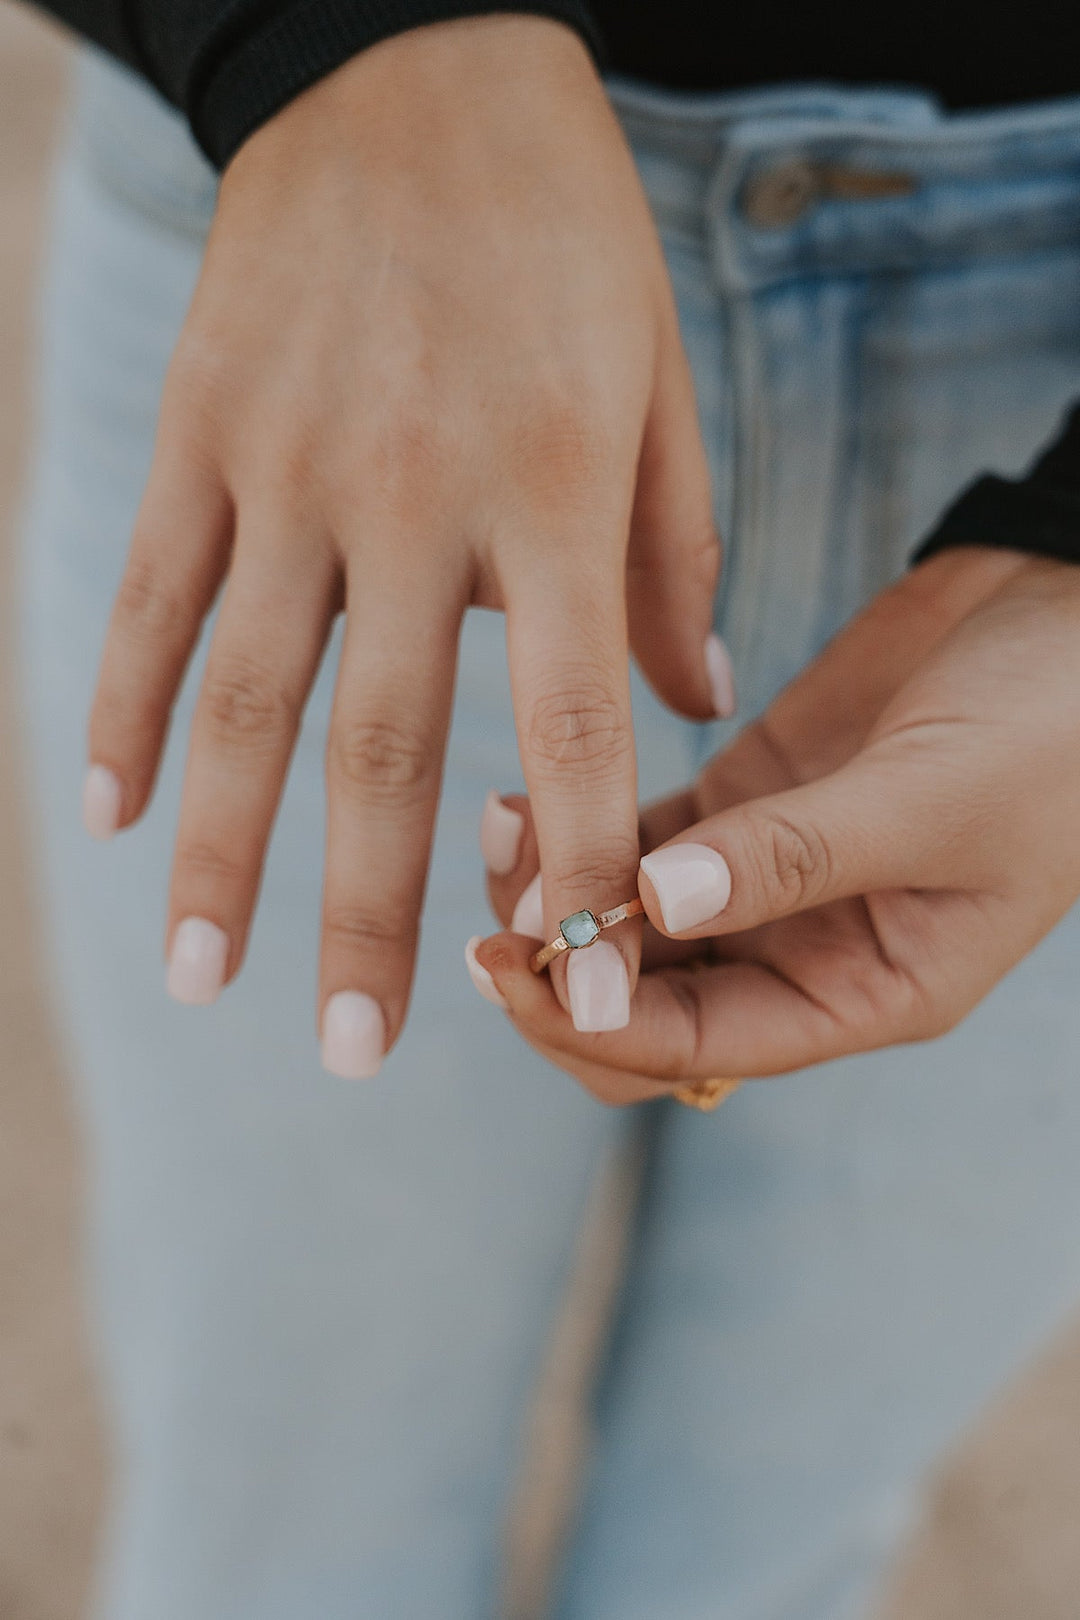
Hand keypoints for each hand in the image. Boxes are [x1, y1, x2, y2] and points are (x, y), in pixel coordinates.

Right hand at [81, 16, 728, 1074]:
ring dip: (222, 854)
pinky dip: (120, 706)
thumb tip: (698, 703)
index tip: (578, 977)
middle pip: (382, 747)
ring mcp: (285, 463)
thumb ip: (673, 555)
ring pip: (246, 695)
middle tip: (351, 1053)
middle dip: (365, 914)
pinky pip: (149, 591)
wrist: (408, 54)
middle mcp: (412, 494)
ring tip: (203, 983)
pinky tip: (106, 814)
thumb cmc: (563, 231)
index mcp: (551, 492)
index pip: (572, 723)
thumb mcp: (658, 380)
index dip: (578, 864)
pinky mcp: (200, 429)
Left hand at [473, 546, 1079, 1102]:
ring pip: (627, 925)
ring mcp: (765, 876)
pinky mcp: (742, 799)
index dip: (596, 1022)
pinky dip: (578, 829)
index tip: (510, 964)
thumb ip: (795, 854)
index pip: (702, 1050)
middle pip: (644, 1011)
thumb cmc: (1053, 727)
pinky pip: (635, 838)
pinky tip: (522, 797)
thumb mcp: (936, 798)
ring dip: (557, 898)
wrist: (1077, 615)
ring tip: (503, 832)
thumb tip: (654, 906)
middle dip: (562, 980)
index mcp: (864, 992)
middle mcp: (804, 952)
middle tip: (489, 919)